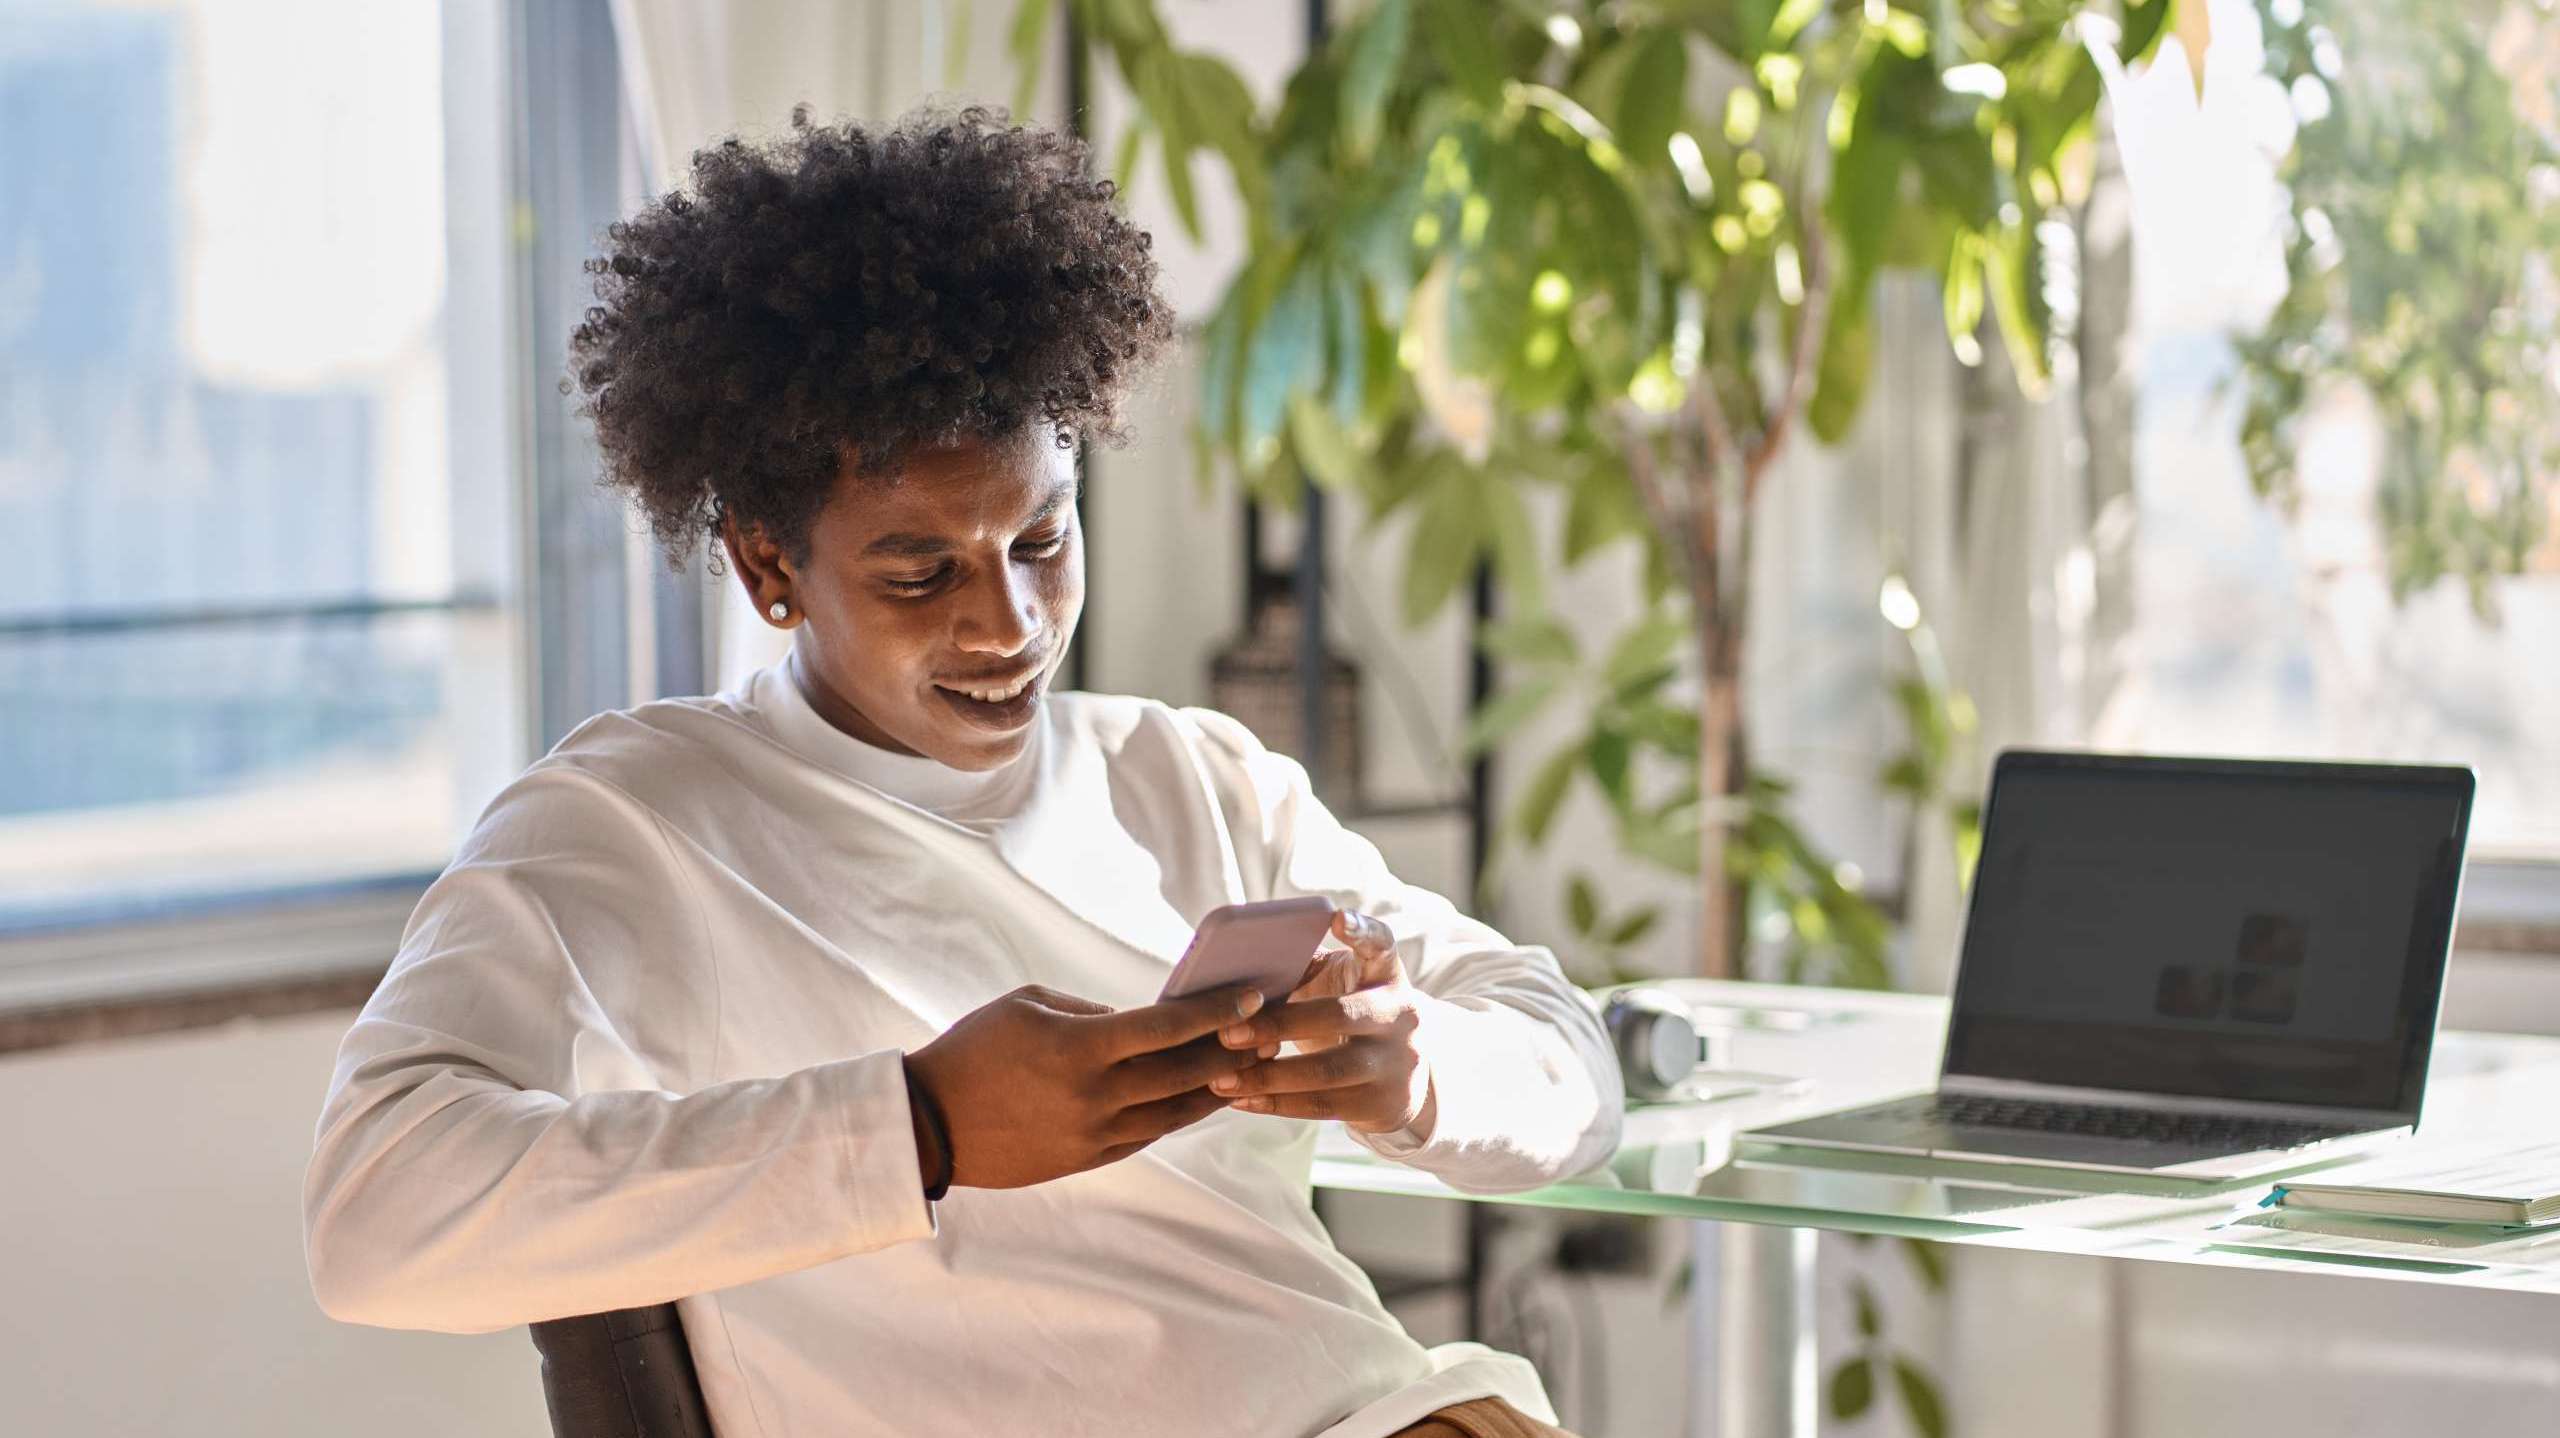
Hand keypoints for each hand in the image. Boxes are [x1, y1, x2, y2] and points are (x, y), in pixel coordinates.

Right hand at [904, 983, 1262, 1189]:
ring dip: (1217, 1088)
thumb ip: (1091, 1010)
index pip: (1168, 1027)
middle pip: (1186, 1073)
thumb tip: (1141, 1020)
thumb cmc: (974, 1049)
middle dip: (1233, 1049)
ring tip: (1248, 1067)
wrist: (929, 1125)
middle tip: (1269, 1030)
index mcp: (1081, 1047)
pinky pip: (1149, 1136)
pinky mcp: (1088, 1159)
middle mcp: (1096, 1095)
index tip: (1252, 996)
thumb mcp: (1029, 1005)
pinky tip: (1201, 1099)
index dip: (1217, 1010)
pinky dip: (1180, 1116)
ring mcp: (1094, 1134)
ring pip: (1176, 1113)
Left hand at [1212, 909, 1438, 1135]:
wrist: (1403, 1077)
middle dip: (1278, 1025)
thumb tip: (1236, 967)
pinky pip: (1322, 1106)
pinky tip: (1238, 1100)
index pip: (1382, 945)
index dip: (1362, 931)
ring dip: (1267, 1076)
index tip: (1334, 917)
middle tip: (1226, 1032)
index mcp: (1387, 975)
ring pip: (1327, 1072)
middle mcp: (1400, 1016)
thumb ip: (1305, 970)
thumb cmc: (1350, 1013)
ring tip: (1220, 1078)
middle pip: (1339, 1016)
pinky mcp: (1381, 1104)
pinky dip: (1274, 1104)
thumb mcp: (1342, 986)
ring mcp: (1395, 1064)